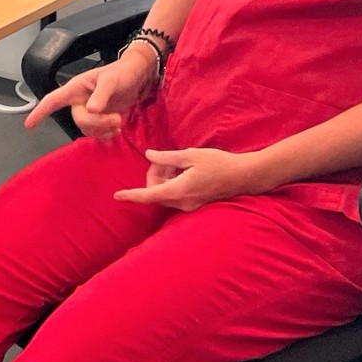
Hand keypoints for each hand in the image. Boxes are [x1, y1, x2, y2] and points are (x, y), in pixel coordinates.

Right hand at [23, 46, 156, 139]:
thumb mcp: (111, 80)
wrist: (138, 76)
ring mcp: (89, 111)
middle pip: (78, 120)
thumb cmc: (122, 72)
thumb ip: (101, 94)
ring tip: (119, 122)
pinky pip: (97, 133)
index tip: (28, 125)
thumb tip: (91, 109)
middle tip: (117, 119)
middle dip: (97, 123)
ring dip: (103, 129)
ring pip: (88, 128)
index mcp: (76, 88)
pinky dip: (107, 134)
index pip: (53, 100)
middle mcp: (79, 101)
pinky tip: (117, 129)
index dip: (40, 112)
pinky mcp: (100, 119)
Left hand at [114, 147, 270, 211]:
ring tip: (176, 164)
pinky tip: (182, 171)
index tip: (117, 196)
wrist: (244, 176)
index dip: (131, 196)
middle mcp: (182, 202)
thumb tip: (149, 156)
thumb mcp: (190, 155)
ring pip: (165, 195)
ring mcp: (189, 206)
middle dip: (153, 177)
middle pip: (156, 193)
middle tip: (163, 159)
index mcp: (179, 189)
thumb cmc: (219, 163)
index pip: (149, 195)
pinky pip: (175, 197)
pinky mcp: (195, 205)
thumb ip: (167, 158)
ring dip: (163, 180)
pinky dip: (172, 184)